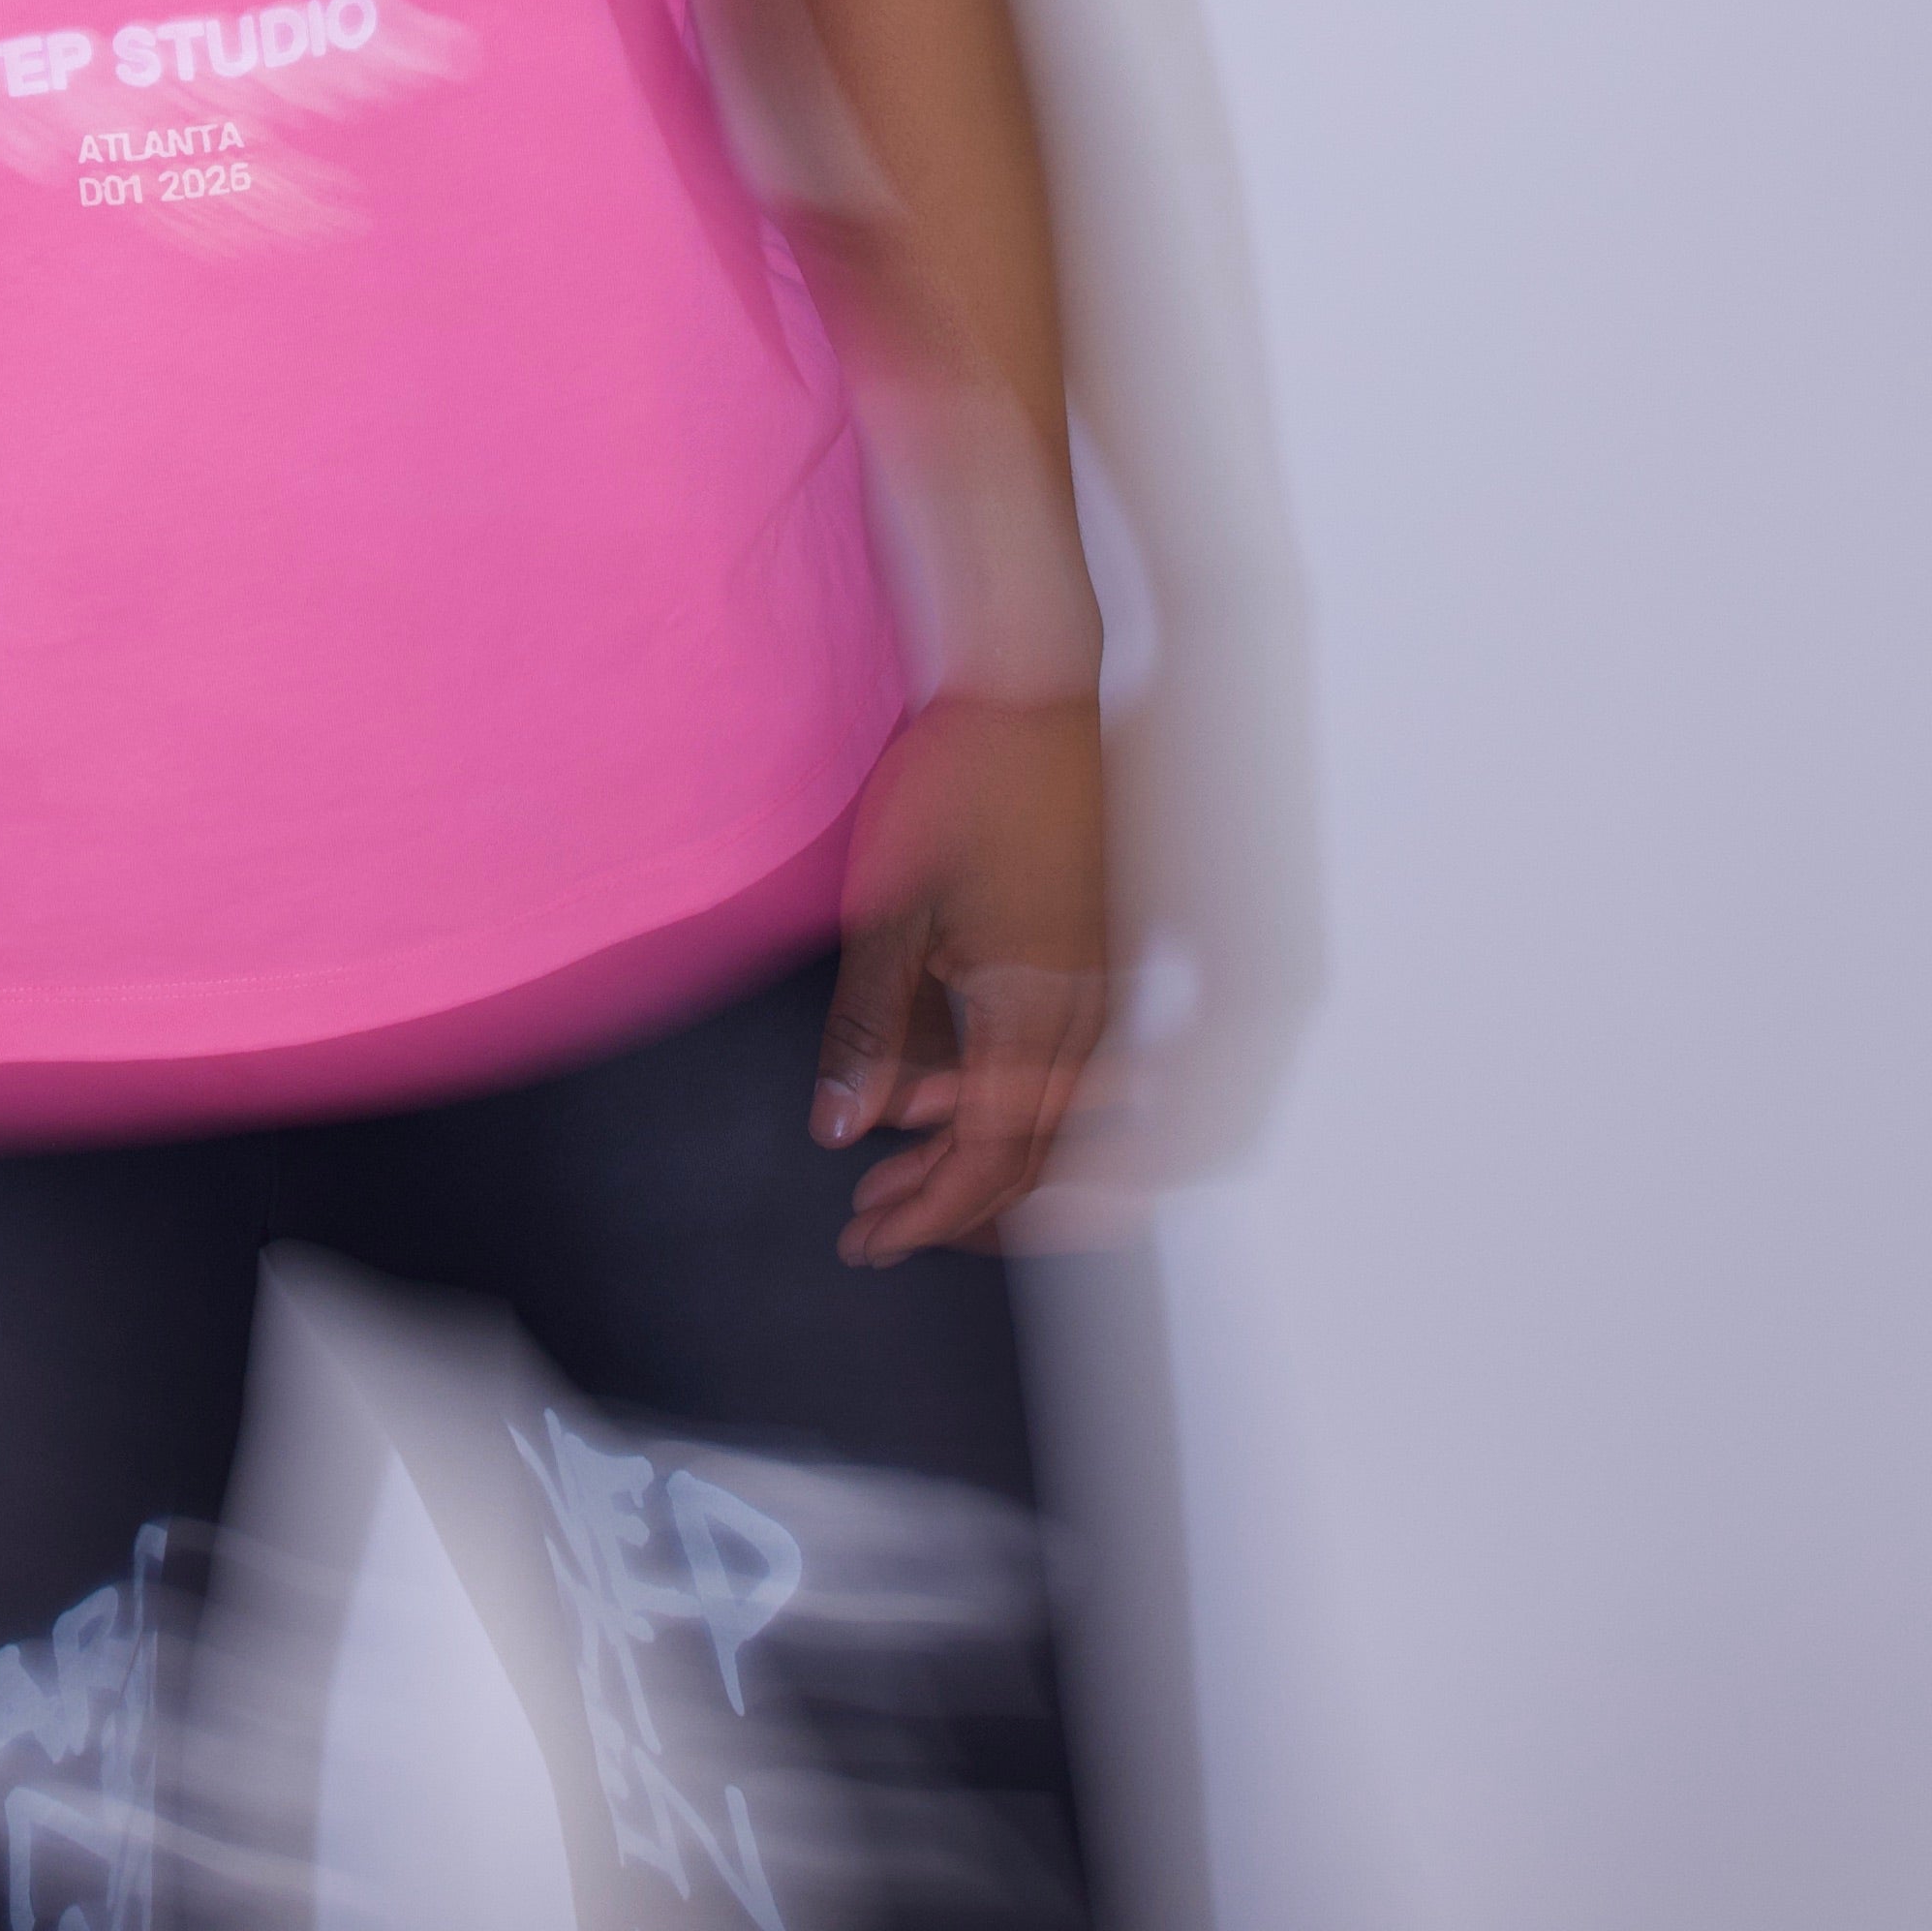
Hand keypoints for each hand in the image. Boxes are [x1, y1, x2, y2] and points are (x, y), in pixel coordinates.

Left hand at [813, 695, 1108, 1266]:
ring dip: (964, 1155)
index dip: (929, 1214)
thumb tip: (840, 1129)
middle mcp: (1081, 1017)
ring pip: (1039, 1117)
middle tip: (866, 1226)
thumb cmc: (962, 786)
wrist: (1032, 690)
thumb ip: (867, 1028)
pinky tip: (925, 1086)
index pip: (990, 1162)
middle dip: (945, 1204)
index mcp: (1037, 1015)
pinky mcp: (1082, 954)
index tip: (867, 1240)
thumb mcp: (892, 912)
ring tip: (882, 1170)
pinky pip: (1046, 1066)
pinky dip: (989, 1100)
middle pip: (1025, 1158)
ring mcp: (1091, 986)